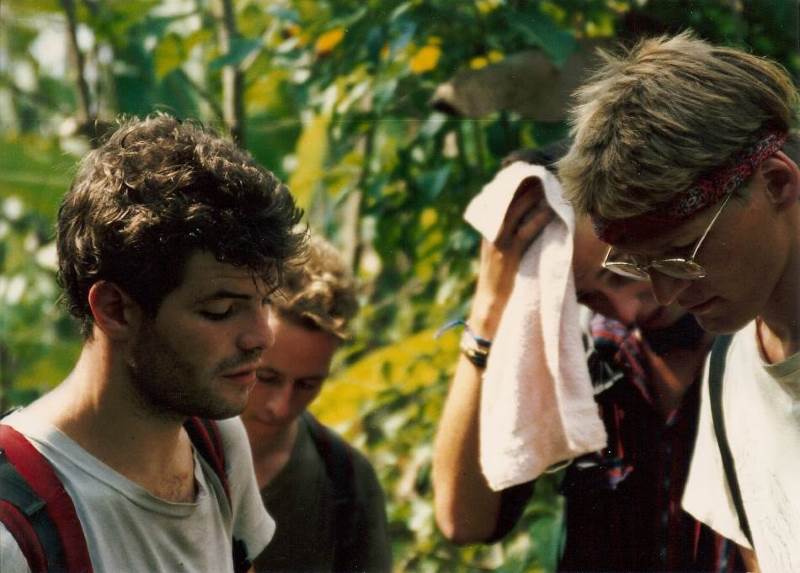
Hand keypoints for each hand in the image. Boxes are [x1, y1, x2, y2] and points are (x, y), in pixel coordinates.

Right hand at [469, 178, 553, 336]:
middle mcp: (491, 232)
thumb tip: (527, 217)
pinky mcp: (510, 254)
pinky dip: (538, 218)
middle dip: (525, 184)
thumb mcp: (500, 252)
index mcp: (488, 229)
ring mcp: (499, 242)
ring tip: (548, 183)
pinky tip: (550, 209)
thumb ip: (508, 234)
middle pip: (508, 200)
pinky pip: (526, 231)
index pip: (499, 198)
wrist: (490, 304)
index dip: (513, 183)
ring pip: (517, 211)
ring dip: (533, 196)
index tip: (527, 169)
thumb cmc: (499, 280)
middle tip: (541, 170)